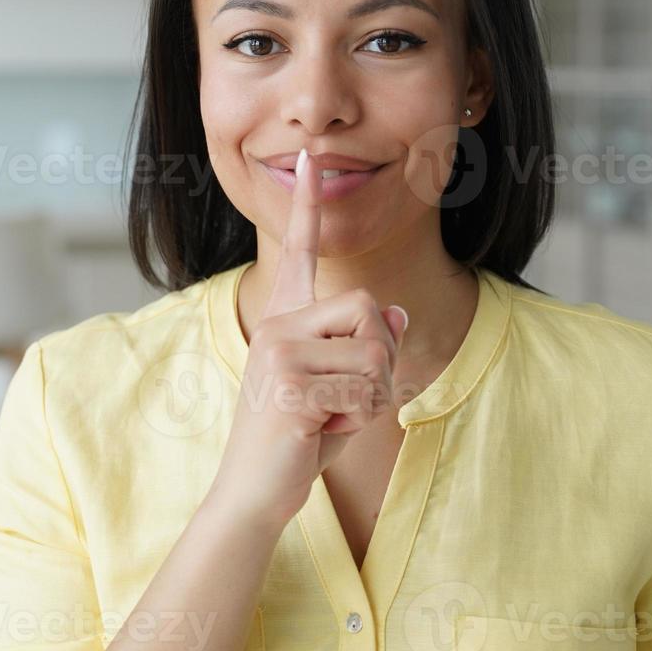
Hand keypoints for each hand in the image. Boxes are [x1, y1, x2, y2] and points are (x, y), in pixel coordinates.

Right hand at [206, 148, 408, 531]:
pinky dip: (357, 423)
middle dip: (381, 360)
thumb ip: (364, 350)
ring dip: (371, 399)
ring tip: (331, 419)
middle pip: (370, 309)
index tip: (312, 159)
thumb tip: (397, 309)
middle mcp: (278, 324)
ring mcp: (279, 352)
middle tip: (348, 400)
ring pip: (375, 354)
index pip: (300, 252)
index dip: (308, 206)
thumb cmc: (297, 440)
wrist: (254, 491)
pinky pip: (364, 391)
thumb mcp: (339, 390)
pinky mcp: (290, 384)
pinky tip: (320, 435)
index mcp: (285, 318)